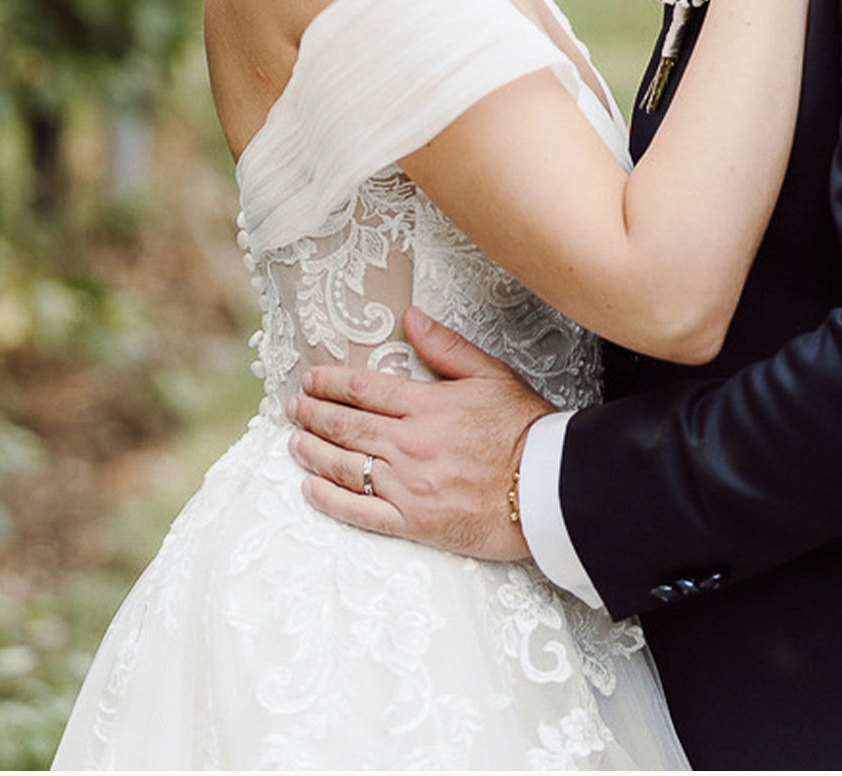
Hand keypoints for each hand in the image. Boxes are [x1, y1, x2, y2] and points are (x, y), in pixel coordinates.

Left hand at [286, 308, 554, 560]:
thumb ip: (447, 347)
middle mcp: (409, 444)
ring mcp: (408, 486)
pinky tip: (310, 488)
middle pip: (346, 427)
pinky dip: (329, 499)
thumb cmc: (524, 430)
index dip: (331, 383)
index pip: (364, 390)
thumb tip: (411, 318)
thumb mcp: (491, 374)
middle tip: (293, 407)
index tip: (311, 379)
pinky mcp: (413, 522)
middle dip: (313, 414)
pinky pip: (359, 512)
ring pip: (345, 467)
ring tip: (293, 442)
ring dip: (312, 452)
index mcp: (427, 405)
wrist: (548, 489)